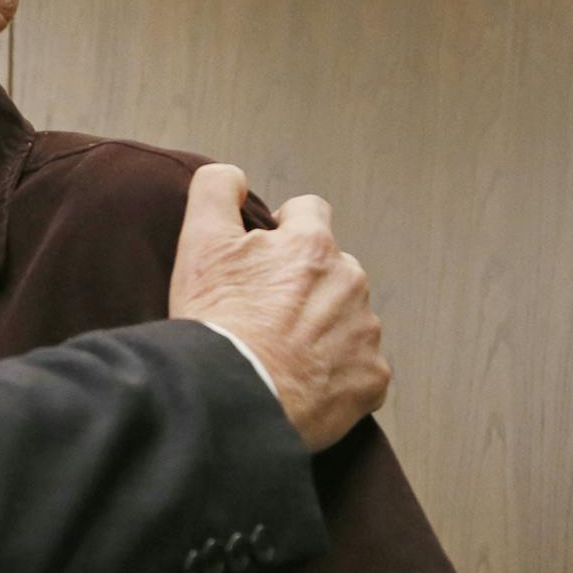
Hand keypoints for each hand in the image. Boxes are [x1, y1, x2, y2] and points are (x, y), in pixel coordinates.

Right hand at [168, 164, 388, 450]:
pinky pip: (363, 368)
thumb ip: (215, 191)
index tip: (263, 259)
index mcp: (312, 245)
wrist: (233, 396)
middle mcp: (350, 281)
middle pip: (333, 268)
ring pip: (350, 318)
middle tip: (268, 314)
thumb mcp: (200, 243)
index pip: (309, 212)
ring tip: (284, 353)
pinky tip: (305, 384)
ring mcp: (366, 332)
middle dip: (307, 284)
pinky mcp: (372, 378)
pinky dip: (340, 374)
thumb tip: (233, 177)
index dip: (283, 230)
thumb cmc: (217, 322)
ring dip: (325, 329)